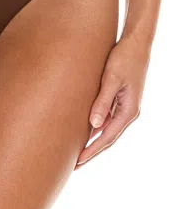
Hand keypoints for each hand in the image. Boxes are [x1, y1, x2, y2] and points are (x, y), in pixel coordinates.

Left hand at [75, 34, 150, 168]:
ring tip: (75, 152)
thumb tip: (94, 125)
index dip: (92, 151)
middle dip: (91, 152)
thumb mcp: (111, 79)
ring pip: (106, 129)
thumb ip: (102, 101)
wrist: (136, 42)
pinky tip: (83, 131)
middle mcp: (128, 112)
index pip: (107, 138)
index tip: (78, 162)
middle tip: (73, 166)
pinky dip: (94, 127)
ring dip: (92, 140)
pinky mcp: (119, 99)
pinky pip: (105, 118)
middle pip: (107, 138)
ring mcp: (124, 106)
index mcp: (128, 111)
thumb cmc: (123, 58)